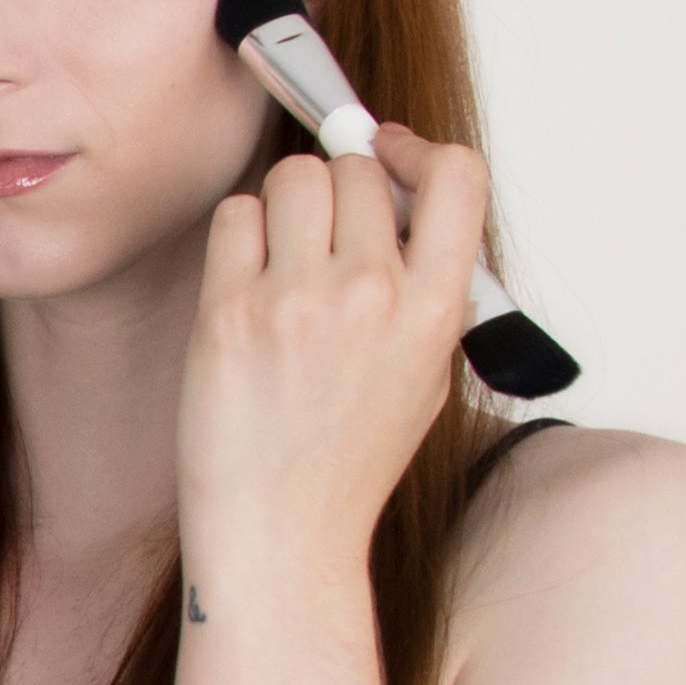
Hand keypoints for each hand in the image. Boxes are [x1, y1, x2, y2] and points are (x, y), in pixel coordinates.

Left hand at [179, 125, 485, 574]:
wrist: (282, 534)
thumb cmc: (347, 458)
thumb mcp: (425, 371)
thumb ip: (425, 284)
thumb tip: (399, 200)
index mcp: (436, 308)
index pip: (457, 175)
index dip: (417, 150)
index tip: (389, 154)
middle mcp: (372, 294)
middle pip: (355, 168)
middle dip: (338, 188)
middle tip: (320, 235)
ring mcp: (297, 301)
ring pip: (292, 178)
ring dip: (286, 204)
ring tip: (282, 259)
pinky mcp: (228, 313)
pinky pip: (233, 216)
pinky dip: (239, 235)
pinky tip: (245, 282)